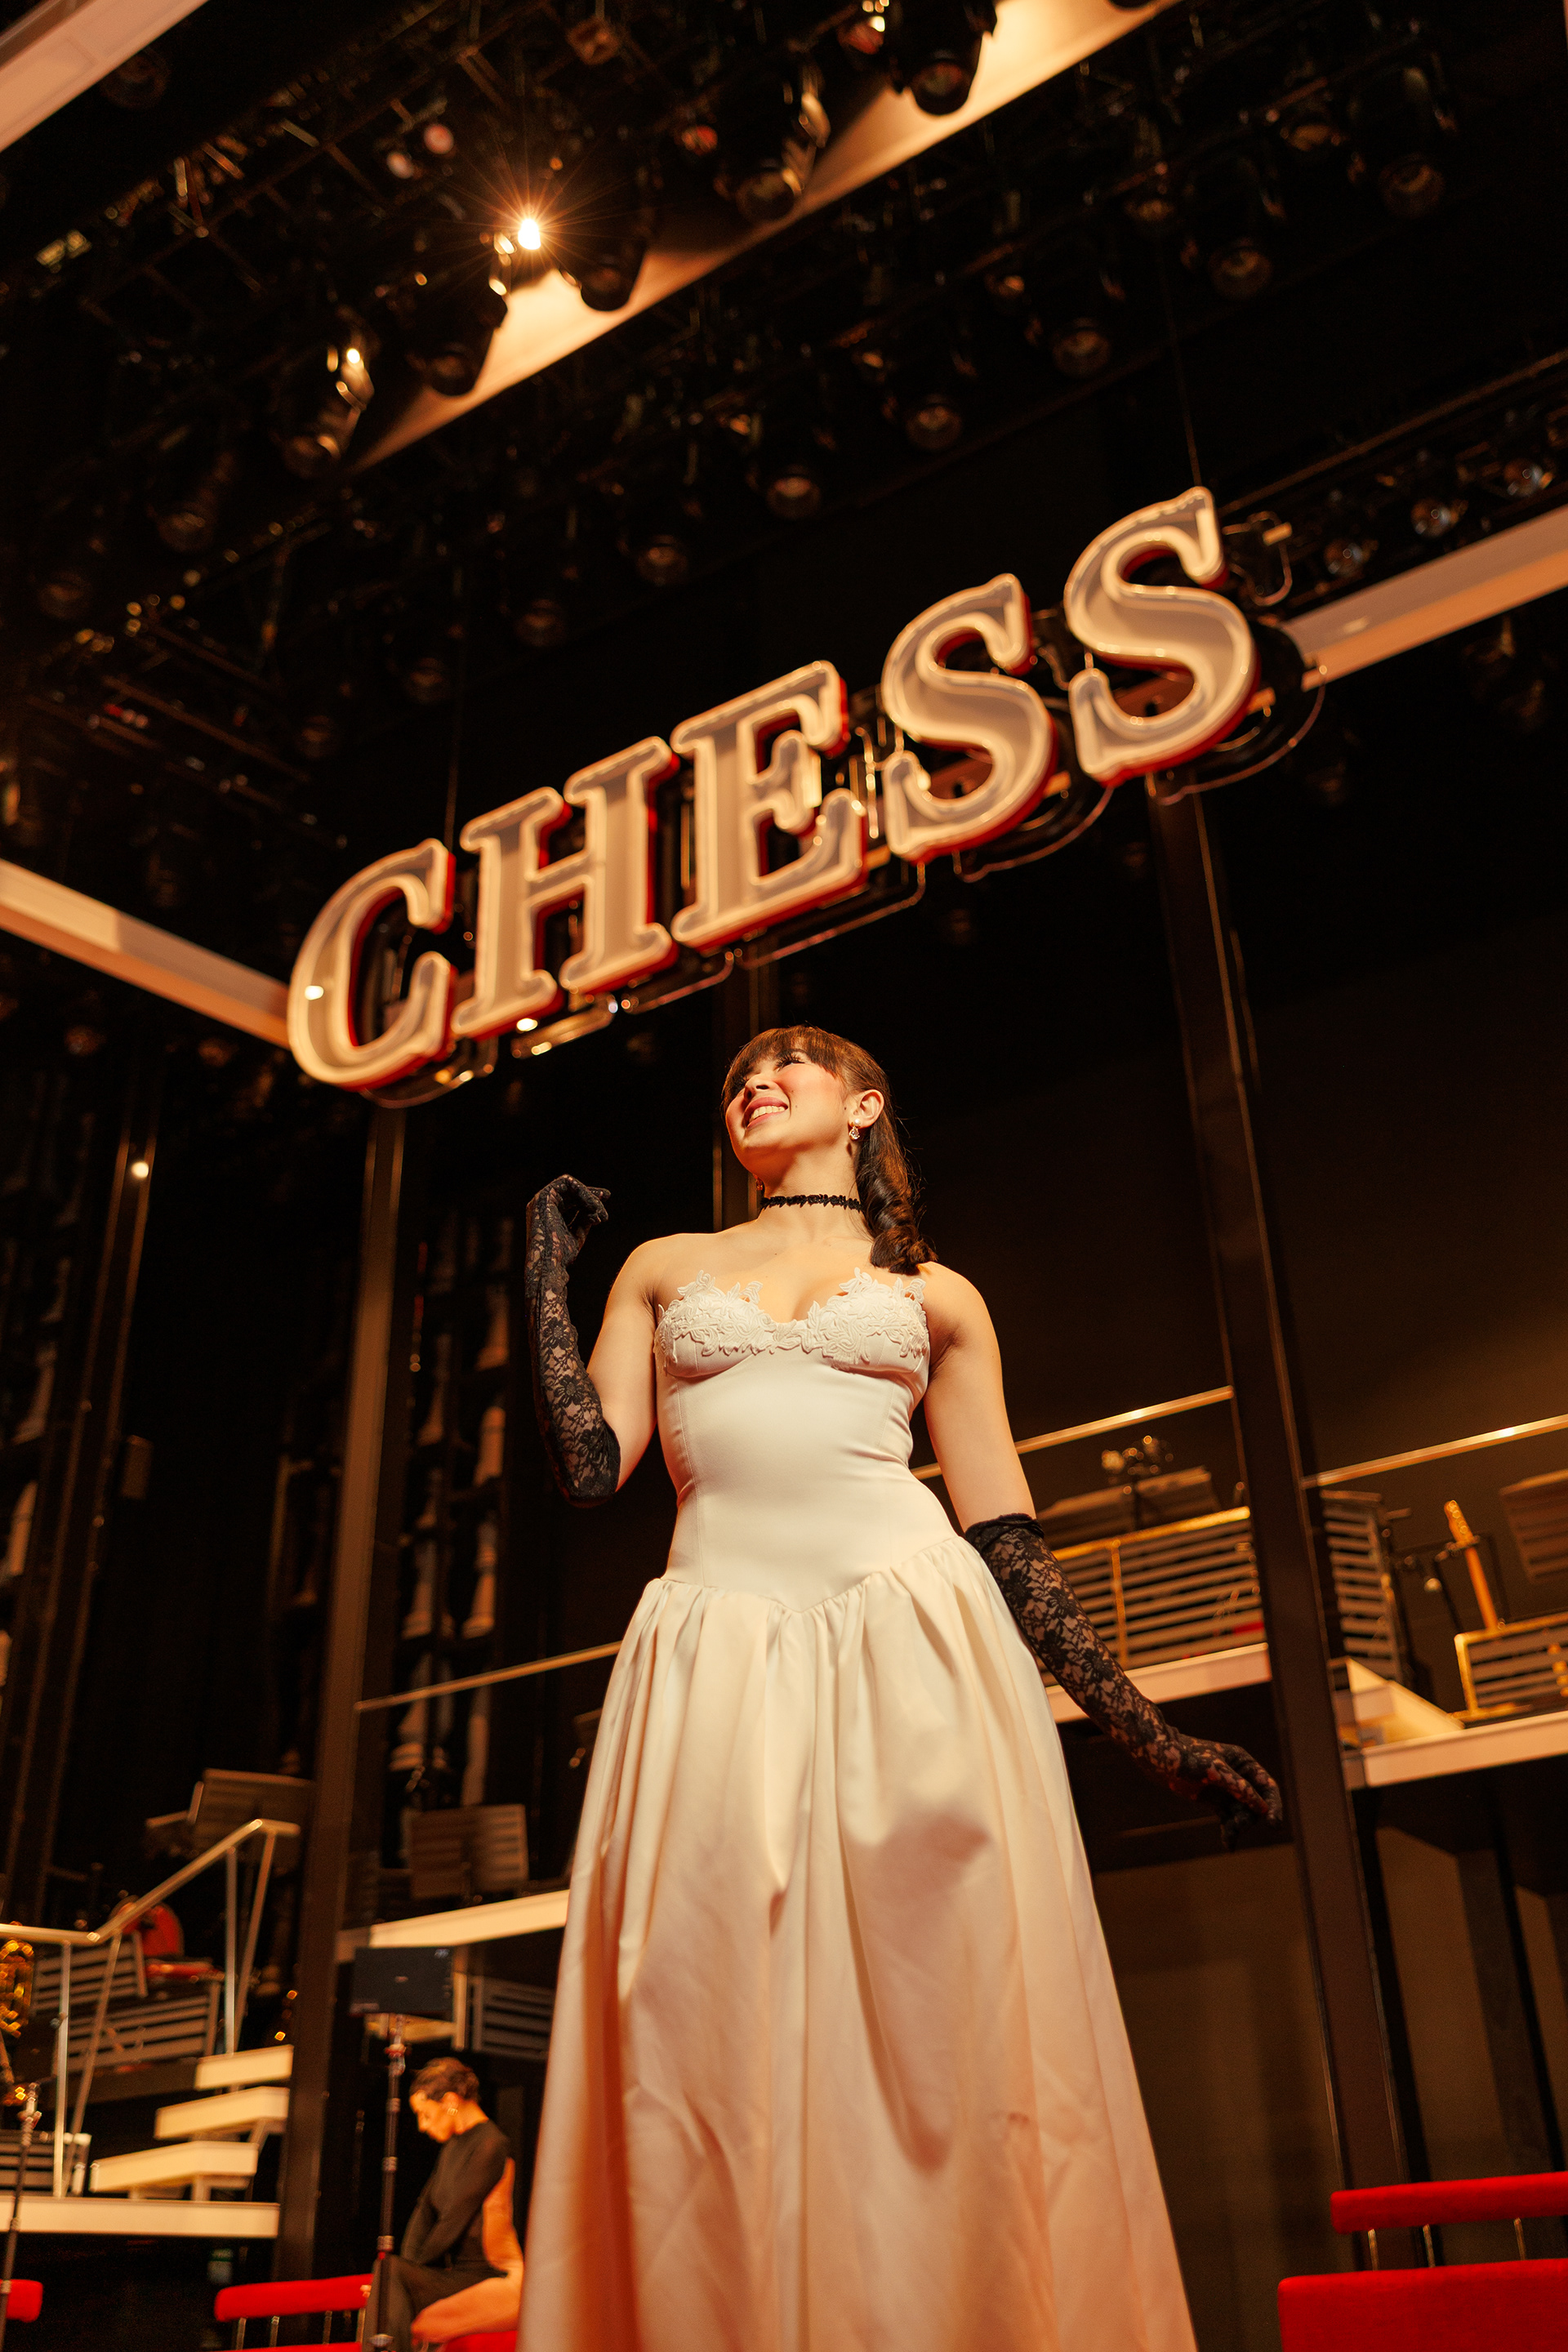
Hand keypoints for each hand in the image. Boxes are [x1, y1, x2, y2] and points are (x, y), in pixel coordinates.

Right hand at [524, 1174, 609, 1280]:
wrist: (551, 1263)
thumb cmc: (562, 1254)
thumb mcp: (578, 1232)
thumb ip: (584, 1218)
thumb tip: (595, 1207)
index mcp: (548, 1212)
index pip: (571, 1198)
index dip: (589, 1197)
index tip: (605, 1197)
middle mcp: (542, 1204)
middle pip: (572, 1191)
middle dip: (591, 1197)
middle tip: (605, 1204)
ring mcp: (541, 1200)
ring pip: (571, 1186)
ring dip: (589, 1196)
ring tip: (599, 1211)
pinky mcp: (543, 1197)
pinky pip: (566, 1183)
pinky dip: (582, 1191)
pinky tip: (593, 1204)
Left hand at [1163, 1735, 1282, 1851]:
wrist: (1157, 1758)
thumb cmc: (1186, 1757)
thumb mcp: (1214, 1771)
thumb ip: (1238, 1787)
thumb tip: (1262, 1807)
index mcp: (1243, 1762)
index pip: (1267, 1785)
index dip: (1274, 1805)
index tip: (1274, 1824)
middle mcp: (1238, 1776)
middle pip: (1256, 1804)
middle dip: (1249, 1817)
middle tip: (1236, 1826)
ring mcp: (1227, 1790)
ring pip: (1242, 1814)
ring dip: (1239, 1827)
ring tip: (1229, 1838)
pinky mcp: (1215, 1802)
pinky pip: (1229, 1819)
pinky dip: (1230, 1832)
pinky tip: (1229, 1846)